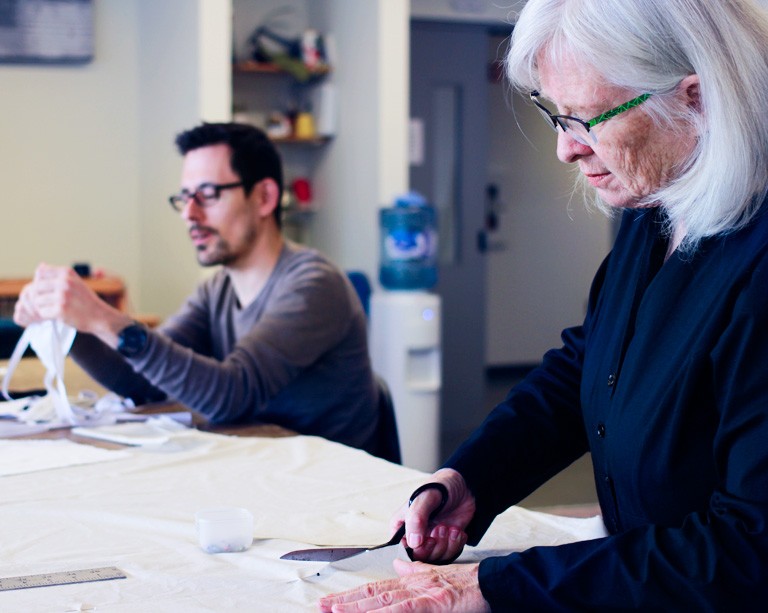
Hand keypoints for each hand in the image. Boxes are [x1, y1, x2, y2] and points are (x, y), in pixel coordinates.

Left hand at [15, 264, 129, 343]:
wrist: (100, 316)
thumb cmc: (85, 300)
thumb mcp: (74, 281)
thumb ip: (57, 274)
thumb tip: (39, 265)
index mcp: (67, 272)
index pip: (40, 273)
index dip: (40, 283)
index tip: (48, 291)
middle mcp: (65, 281)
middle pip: (36, 287)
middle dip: (40, 297)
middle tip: (50, 303)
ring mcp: (63, 295)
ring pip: (37, 301)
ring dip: (43, 307)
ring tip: (54, 309)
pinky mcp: (61, 309)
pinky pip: (42, 312)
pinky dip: (47, 316)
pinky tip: (57, 315)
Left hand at [318, 559, 489, 611]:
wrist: (492, 582)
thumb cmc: (468, 585)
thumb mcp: (436, 575)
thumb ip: (415, 571)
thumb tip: (397, 565)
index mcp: (410, 581)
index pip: (374, 588)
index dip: (351, 595)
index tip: (330, 601)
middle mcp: (411, 585)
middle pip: (371, 594)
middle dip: (344, 602)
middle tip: (320, 606)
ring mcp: (421, 594)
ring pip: (382, 601)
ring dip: (356, 607)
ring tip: (333, 610)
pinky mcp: (433, 604)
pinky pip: (404, 609)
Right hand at [393, 469, 475, 563]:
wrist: (464, 486)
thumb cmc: (439, 487)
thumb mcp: (425, 498)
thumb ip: (416, 518)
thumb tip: (413, 543)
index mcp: (402, 526)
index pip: (401, 550)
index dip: (416, 550)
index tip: (428, 539)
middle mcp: (414, 536)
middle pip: (420, 557)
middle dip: (434, 546)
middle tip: (441, 528)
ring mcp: (430, 540)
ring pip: (435, 558)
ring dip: (446, 544)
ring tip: (450, 527)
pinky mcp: (446, 544)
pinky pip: (450, 555)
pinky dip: (456, 544)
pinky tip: (457, 530)